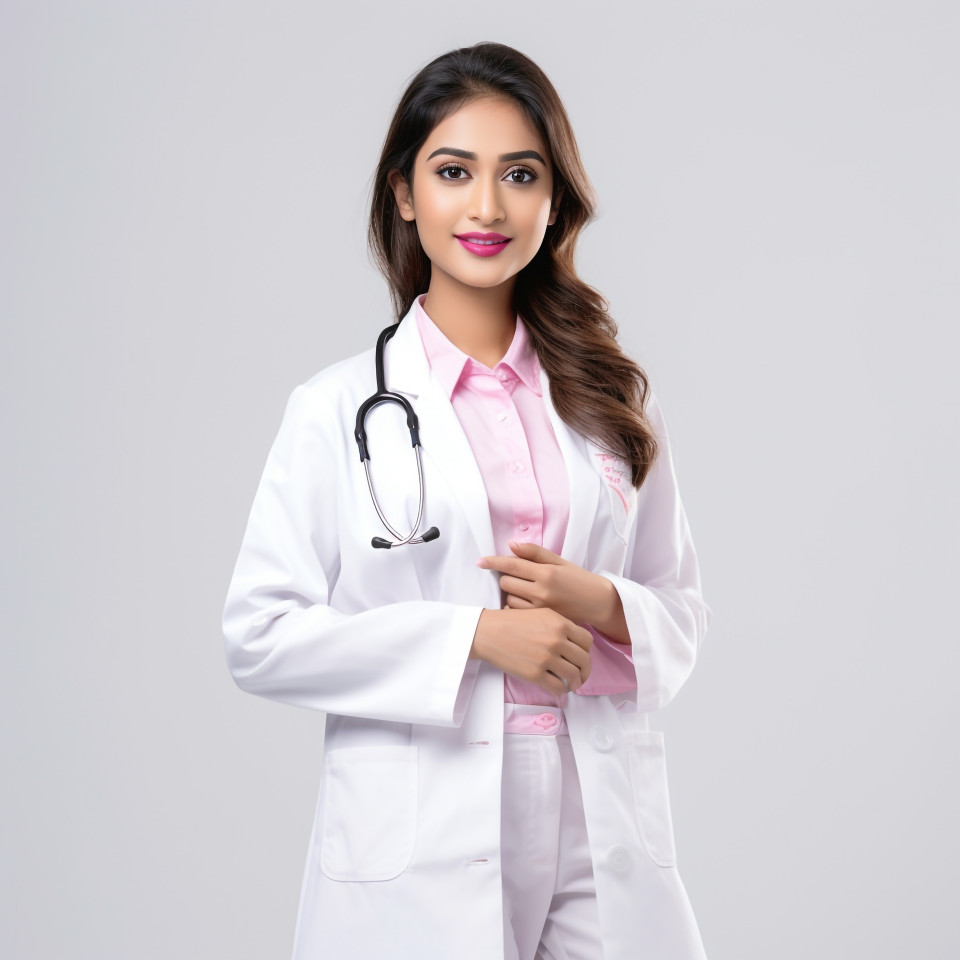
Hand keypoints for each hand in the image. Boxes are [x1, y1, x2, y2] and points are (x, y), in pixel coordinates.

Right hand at [469, 607, 592, 696]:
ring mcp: (546, 658)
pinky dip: (562, 691)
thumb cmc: (512, 621)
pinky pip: (558, 687)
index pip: (587, 641)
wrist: (488, 632)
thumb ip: (560, 625)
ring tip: (572, 684)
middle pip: (584, 660)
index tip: (581, 657)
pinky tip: (559, 689)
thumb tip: (576, 643)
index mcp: (560, 623)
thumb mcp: (540, 614)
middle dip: (585, 670)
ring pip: (574, 676)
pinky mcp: (535, 674)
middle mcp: (556, 640)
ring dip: (576, 683)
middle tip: (581, 675)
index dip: (586, 651)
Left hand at [477, 541, 629, 642]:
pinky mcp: (541, 619)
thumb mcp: (559, 561)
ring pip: (509, 598)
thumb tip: (511, 545)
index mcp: (546, 571)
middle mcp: (541, 589)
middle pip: (506, 582)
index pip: (511, 564)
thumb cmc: (578, 579)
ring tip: (523, 590)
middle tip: (516, 576)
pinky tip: (524, 602)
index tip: (479, 561)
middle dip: (506, 577)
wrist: (597, 603)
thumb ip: (534, 552)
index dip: (493, 561)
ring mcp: (540, 607)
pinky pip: (517, 612)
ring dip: (510, 592)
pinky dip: (516, 605)